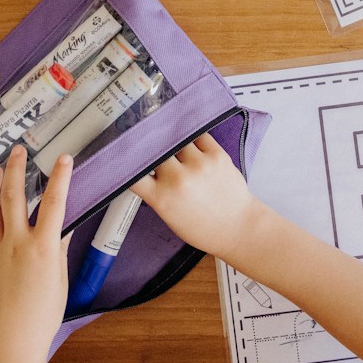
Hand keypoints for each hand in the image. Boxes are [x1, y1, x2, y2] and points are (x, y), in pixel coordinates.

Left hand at [0, 145, 72, 362]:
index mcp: (42, 248)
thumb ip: (58, 250)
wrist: (8, 344)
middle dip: (16, 169)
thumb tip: (63, 226)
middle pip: (13, 196)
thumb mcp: (58, 282)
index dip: (60, 177)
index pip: (54, 203)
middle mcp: (16, 244)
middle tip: (18, 151)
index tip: (63, 158)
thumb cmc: (40, 319)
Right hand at [129, 133, 263, 260]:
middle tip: (150, 146)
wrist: (238, 228)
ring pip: (175, 139)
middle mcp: (178, 179)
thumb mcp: (169, 216)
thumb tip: (143, 169)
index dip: (126, 163)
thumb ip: (155, 192)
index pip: (132, 172)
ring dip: (172, 142)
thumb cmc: (203, 228)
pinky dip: (191, 136)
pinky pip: (197, 134)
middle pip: (154, 151)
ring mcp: (199, 165)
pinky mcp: (217, 155)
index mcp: (161, 198)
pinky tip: (189, 138)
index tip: (124, 156)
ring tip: (172, 144)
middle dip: (152, 150)